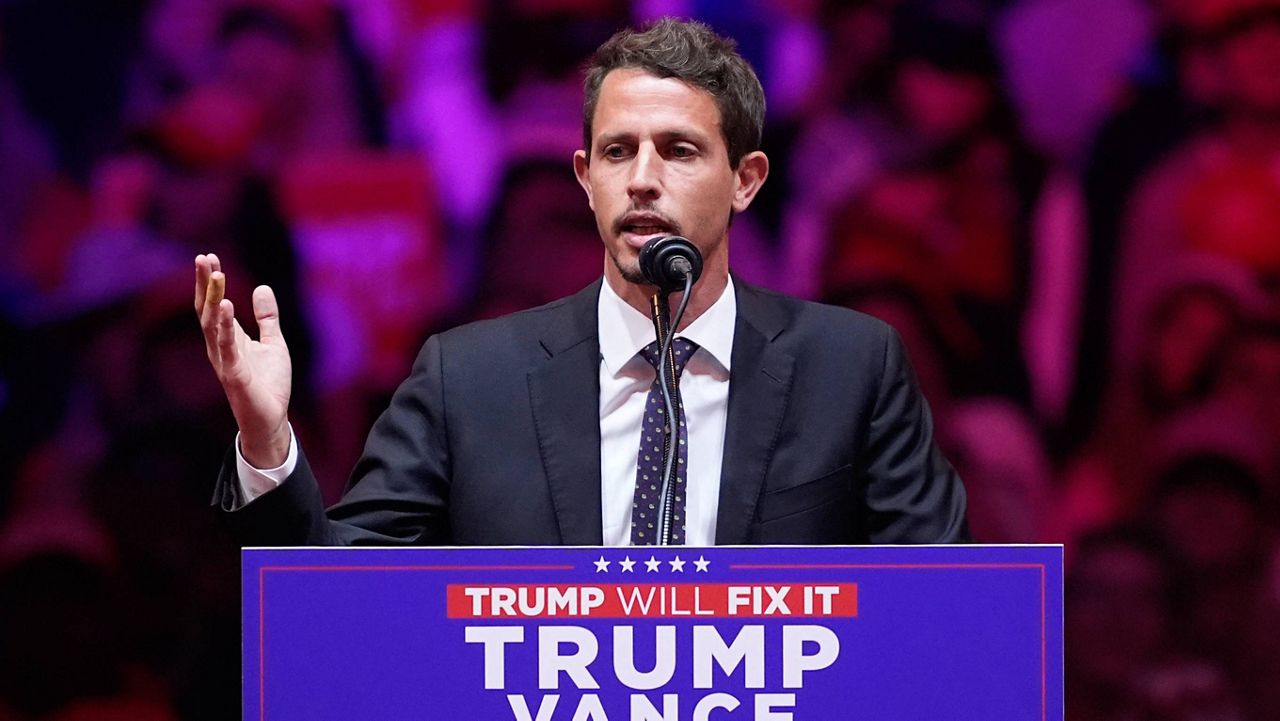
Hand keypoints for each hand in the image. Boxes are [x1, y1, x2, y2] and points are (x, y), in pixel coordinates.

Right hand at [195, 253, 292, 467]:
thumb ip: (267, 318)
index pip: (214, 305)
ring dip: (214, 299)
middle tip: (203, 258)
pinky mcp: (234, 375)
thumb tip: (262, 288)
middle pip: (208, 310)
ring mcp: (225, 361)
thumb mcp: (273, 343)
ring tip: (216, 276)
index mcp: (228, 338)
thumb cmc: (268, 384)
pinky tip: (226, 307)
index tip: (209, 257)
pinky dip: (225, 327)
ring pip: (213, 325)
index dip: (210, 282)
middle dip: (205, 284)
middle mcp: (220, 347)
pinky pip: (227, 347)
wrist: (271, 419)